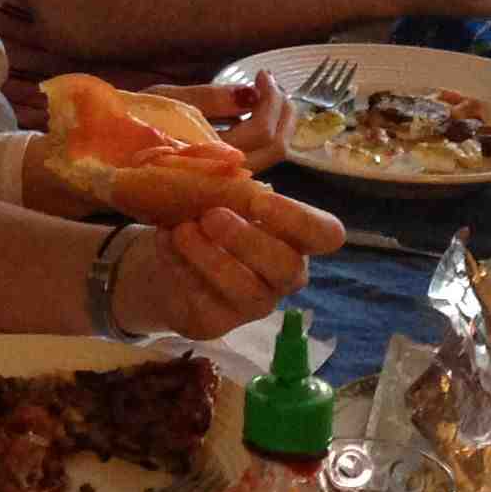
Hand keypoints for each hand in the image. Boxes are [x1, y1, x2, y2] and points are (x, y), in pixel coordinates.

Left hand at [109, 190, 341, 340]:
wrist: (172, 254)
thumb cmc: (210, 214)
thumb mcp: (220, 192)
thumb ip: (230, 183)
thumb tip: (230, 169)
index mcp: (296, 238)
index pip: (326, 234)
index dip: (299, 219)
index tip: (259, 200)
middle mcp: (284, 274)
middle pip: (288, 267)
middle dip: (249, 240)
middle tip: (211, 216)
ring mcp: (254, 303)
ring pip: (247, 291)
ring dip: (212, 258)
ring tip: (180, 230)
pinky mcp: (218, 322)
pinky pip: (206, 302)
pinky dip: (181, 269)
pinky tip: (164, 242)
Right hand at [139, 74, 299, 174]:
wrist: (96, 163)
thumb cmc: (126, 124)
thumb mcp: (166, 99)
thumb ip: (211, 98)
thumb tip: (252, 93)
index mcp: (207, 158)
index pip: (261, 134)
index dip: (270, 101)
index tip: (260, 74)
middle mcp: (219, 180)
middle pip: (275, 150)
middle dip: (282, 110)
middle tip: (270, 82)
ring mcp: (220, 187)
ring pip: (270, 160)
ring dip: (277, 123)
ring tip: (266, 94)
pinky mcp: (218, 184)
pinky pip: (255, 162)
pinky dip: (265, 135)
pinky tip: (254, 115)